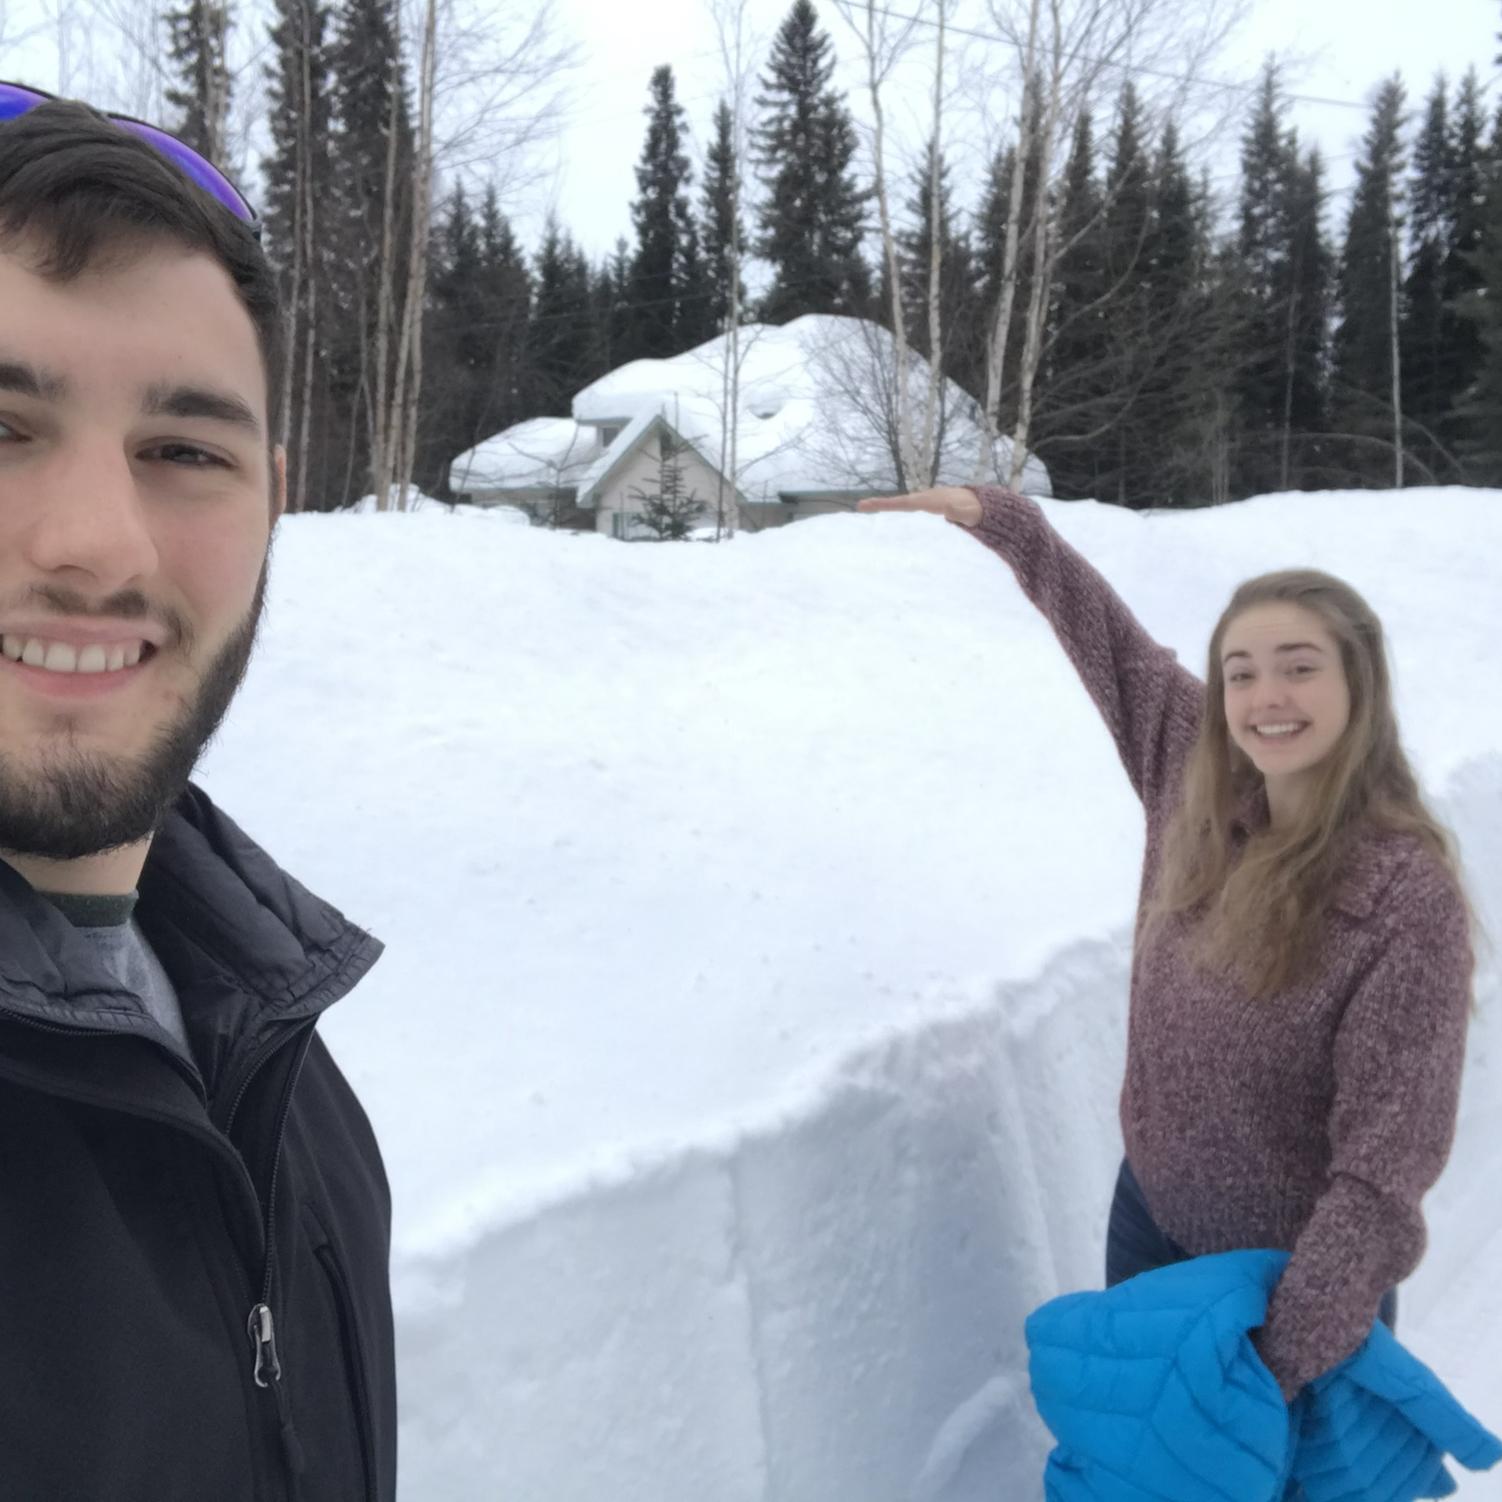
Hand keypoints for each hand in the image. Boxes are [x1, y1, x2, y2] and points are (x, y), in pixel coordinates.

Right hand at [855, 486, 982, 526]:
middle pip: (899, 503)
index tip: (870, 504)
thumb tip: (946, 509)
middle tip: (860, 506)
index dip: (888, 504)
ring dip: (885, 509)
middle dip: (880, 505)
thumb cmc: (973, 510)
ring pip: (902, 507)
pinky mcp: (927, 511)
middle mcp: (925, 500)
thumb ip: (958, 512)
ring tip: (866, 510)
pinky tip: (887, 522)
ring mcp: (925, 505)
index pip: (905, 504)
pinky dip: (896, 514)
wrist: (980, 505)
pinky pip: (908, 513)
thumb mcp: (968, 512)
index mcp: (930, 502)